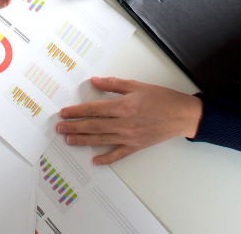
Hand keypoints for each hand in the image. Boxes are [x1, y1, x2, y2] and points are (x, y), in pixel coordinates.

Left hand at [57, 76, 202, 163]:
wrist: (181, 115)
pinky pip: (118, 154)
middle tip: (59, 128)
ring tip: (68, 140)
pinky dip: (106, 158)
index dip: (76, 111)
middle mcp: (124, 124)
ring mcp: (129, 137)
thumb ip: (114, 84)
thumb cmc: (162, 99)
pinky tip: (95, 160)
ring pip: (101, 140)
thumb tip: (95, 80)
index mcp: (123, 107)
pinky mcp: (136, 146)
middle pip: (93, 126)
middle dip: (74, 127)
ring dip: (82, 140)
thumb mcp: (136, 86)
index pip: (93, 109)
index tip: (64, 112)